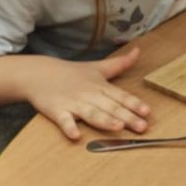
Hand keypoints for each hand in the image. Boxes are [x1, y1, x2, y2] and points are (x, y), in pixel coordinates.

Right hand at [24, 47, 149, 140]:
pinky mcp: (56, 110)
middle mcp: (89, 95)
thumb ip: (120, 63)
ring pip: (91, 113)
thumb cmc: (71, 73)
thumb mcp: (98, 67)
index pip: (120, 96)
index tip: (147, 111)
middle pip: (110, 107)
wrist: (38, 73)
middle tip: (142, 127)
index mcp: (100, 86)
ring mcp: (73, 103)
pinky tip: (75, 135)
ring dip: (104, 120)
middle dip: (127, 117)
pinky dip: (69, 127)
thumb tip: (138, 51)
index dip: (134, 103)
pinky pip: (63, 120)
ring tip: (117, 127)